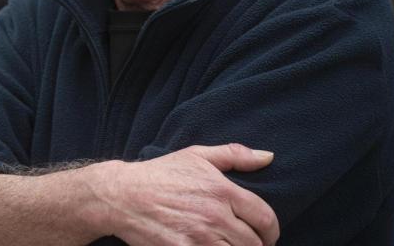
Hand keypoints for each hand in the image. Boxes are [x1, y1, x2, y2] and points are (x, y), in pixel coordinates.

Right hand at [96, 144, 278, 245]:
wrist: (121, 195)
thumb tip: (268, 157)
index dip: (272, 231)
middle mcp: (214, 215)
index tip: (267, 235)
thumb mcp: (195, 155)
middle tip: (247, 244)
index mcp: (221, 190)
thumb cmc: (159, 174)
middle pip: (254, 244)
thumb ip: (234, 155)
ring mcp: (199, 237)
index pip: (265, 218)